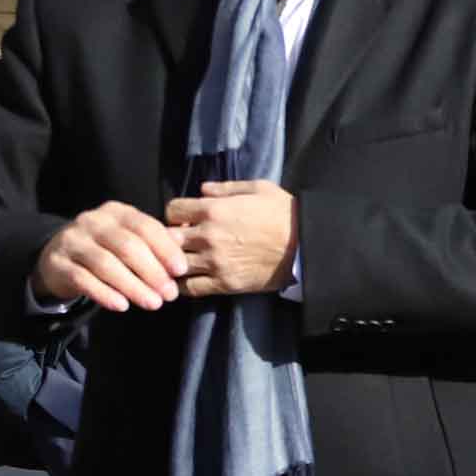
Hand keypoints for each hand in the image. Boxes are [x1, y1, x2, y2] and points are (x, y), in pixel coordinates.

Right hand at [34, 201, 183, 311]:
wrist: (58, 257)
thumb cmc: (108, 249)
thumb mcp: (131, 239)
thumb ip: (156, 242)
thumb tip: (186, 249)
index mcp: (117, 212)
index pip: (145, 226)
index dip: (165, 249)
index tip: (181, 271)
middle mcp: (93, 221)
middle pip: (127, 246)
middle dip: (152, 272)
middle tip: (170, 294)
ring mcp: (73, 241)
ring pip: (106, 264)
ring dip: (133, 286)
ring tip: (153, 304)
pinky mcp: (59, 263)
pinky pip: (83, 279)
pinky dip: (104, 293)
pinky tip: (122, 306)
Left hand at [166, 181, 298, 297]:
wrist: (307, 245)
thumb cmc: (285, 214)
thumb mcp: (259, 189)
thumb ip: (226, 188)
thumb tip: (202, 190)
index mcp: (213, 210)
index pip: (172, 210)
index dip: (176, 213)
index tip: (185, 218)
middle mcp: (208, 236)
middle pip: (168, 238)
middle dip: (171, 238)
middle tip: (182, 241)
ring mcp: (214, 262)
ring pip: (174, 264)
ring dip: (174, 262)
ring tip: (181, 262)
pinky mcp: (224, 283)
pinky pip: (190, 288)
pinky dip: (183, 285)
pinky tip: (187, 280)